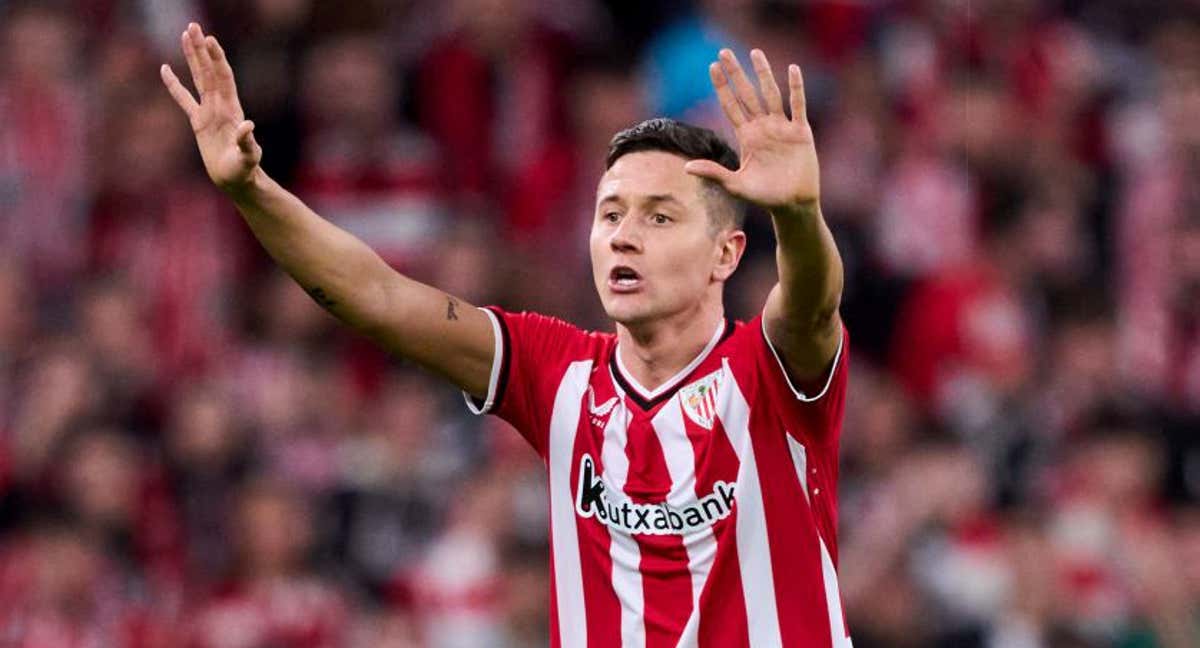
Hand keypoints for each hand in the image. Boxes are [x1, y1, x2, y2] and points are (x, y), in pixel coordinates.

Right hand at [160, 23, 261, 192]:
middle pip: (209, 71)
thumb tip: (248, 126)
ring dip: (192, 58)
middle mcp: (220, 106)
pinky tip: (165, 68)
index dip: (216, 59)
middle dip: (201, 50)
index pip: (223, 78)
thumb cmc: (244, 170)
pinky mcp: (198, 121)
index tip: (209, 40)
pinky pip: (183, 99)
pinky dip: (173, 84)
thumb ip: (247, 142)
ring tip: (185, 35)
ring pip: (198, 78)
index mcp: (231, 110)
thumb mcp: (247, 157)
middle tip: (193, 26)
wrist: (236, 180)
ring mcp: (208, 111)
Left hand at [686, 49, 817, 212]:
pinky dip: (796, 88)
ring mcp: (782, 127)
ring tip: (755, 52)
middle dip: (736, 73)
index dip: (722, 87)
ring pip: (770, 94)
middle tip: (724, 52)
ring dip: (763, 73)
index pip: (731, 106)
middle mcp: (763, 127)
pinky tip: (792, 69)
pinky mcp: (800, 132)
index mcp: (746, 136)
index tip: (712, 67)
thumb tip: (686, 167)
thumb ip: (713, 173)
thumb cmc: (764, 196)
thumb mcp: (735, 185)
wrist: (792, 205)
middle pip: (747, 94)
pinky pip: (797, 106)